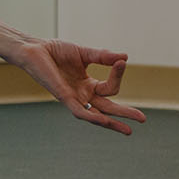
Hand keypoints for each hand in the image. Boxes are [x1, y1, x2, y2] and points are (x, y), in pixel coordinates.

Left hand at [12, 39, 143, 133]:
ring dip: (112, 123)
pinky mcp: (63, 97)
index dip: (118, 75)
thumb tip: (125, 57)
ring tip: (128, 130)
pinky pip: (80, 111)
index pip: (110, 88)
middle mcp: (82, 95)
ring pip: (96, 115)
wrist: (35, 49)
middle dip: (124, 114)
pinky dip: (92, 116)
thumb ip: (104, 57)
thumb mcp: (85, 53)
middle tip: (143, 120)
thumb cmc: (56, 51)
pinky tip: (104, 121)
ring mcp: (73, 98)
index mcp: (88, 85)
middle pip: (107, 108)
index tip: (121, 61)